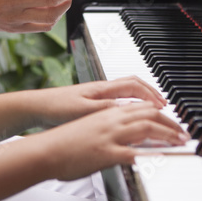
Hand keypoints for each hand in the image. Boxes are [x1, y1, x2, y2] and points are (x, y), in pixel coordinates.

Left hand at [27, 76, 166, 126]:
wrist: (37, 108)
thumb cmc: (56, 108)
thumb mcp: (83, 110)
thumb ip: (106, 108)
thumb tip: (127, 108)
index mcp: (102, 89)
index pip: (134, 85)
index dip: (151, 94)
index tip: (163, 105)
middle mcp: (102, 89)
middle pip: (133, 84)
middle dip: (151, 93)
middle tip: (164, 104)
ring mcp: (97, 95)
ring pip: (126, 91)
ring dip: (142, 98)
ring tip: (152, 108)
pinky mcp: (91, 103)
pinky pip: (118, 100)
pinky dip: (130, 105)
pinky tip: (129, 116)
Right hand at [39, 104, 188, 181]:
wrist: (45, 149)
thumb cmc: (62, 141)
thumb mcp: (88, 127)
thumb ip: (106, 128)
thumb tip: (118, 135)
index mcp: (107, 112)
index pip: (140, 106)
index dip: (159, 112)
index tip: (171, 120)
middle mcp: (111, 119)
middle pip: (149, 114)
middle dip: (170, 123)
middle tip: (183, 132)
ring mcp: (110, 135)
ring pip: (147, 128)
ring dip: (168, 134)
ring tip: (180, 142)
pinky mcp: (106, 152)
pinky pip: (135, 152)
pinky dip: (152, 154)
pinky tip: (163, 157)